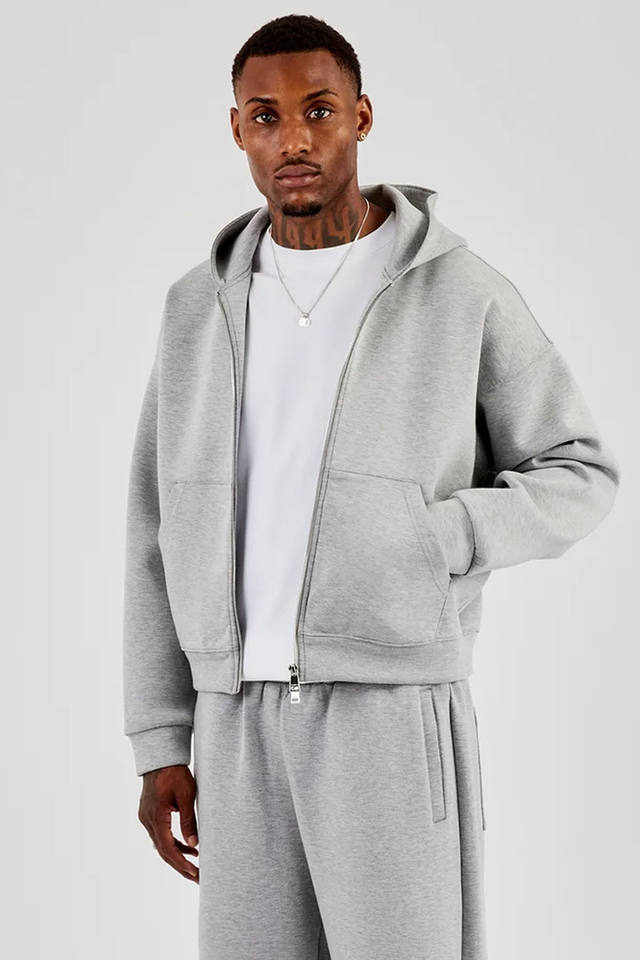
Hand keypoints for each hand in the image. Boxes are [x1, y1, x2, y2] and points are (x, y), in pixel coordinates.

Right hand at [138, 764, 198, 882]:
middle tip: (197, 878)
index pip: (168, 848)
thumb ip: (189, 820)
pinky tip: (188, 847)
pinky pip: (161, 834)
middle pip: (163, 851)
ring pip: (161, 844)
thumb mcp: (187, 795)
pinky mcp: (150, 814)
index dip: (181, 863)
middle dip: (180, 866)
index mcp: (156, 817)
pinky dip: (173, 843)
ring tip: (196, 865)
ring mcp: (146, 818)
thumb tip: (194, 844)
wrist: (160, 757)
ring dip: (177, 855)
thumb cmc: (175, 773)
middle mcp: (147, 821)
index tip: (194, 873)